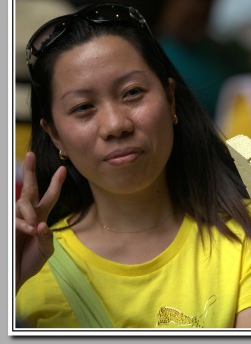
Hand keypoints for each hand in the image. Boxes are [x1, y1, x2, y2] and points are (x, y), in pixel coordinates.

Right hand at [15, 152, 65, 292]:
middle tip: (30, 155)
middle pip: (29, 189)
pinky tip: (29, 229)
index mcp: (40, 218)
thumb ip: (46, 238)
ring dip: (28, 214)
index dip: (56, 184)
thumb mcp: (45, 250)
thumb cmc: (30, 262)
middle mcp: (29, 215)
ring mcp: (17, 219)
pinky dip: (22, 223)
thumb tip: (41, 225)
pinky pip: (14, 219)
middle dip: (30, 172)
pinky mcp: (8, 226)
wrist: (16, 275)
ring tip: (32, 228)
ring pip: (22, 204)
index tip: (62, 169)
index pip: (49, 197)